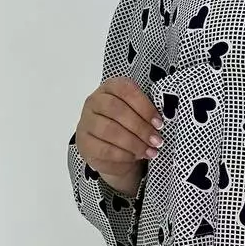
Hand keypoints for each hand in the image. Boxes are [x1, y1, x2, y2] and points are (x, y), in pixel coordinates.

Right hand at [74, 77, 163, 193]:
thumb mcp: (138, 115)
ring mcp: (86, 121)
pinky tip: (136, 156)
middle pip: (117, 110)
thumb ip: (146, 112)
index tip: (159, 123)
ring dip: (134, 143)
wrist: (112, 151)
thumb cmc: (129, 127)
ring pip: (110, 130)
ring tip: (150, 151)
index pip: (126, 90)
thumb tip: (160, 123)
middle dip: (141, 127)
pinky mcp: (84, 142)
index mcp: (110, 88)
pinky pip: (105, 149)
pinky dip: (124, 154)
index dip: (145, 107)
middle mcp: (94, 101)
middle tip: (157, 141)